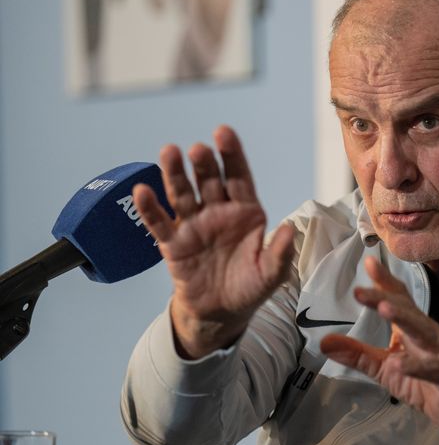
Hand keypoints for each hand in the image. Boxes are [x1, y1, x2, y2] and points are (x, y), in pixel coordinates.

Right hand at [133, 125, 293, 358]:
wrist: (222, 312)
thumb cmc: (250, 287)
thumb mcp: (271, 273)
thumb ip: (281, 252)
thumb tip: (290, 230)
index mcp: (246, 212)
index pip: (239, 177)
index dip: (232, 155)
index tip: (223, 132)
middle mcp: (218, 211)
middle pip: (209, 181)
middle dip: (204, 164)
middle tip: (199, 149)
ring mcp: (194, 224)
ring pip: (183, 194)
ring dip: (175, 174)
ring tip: (169, 152)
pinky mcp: (173, 242)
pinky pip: (160, 222)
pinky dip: (150, 207)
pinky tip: (142, 190)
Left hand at [320, 257, 438, 430]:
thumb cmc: (424, 381)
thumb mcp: (385, 368)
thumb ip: (357, 354)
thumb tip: (324, 342)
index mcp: (411, 327)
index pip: (398, 298)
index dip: (384, 281)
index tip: (368, 263)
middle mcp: (426, 333)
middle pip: (406, 309)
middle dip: (384, 297)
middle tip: (360, 290)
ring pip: (422, 330)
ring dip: (403, 318)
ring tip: (384, 309)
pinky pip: (432, 368)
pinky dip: (416, 365)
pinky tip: (399, 363)